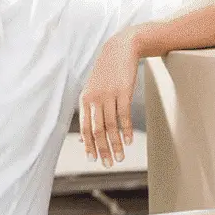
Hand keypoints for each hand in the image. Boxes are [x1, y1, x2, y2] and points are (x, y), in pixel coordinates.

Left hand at [79, 32, 139, 167]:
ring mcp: (108, 95)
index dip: (89, 145)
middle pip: (97, 130)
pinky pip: (124, 115)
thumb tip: (85, 136)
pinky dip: (127, 130)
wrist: (119, 49)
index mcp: (85, 100)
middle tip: (108, 165)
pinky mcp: (123, 92)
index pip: (86, 128)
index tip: (94, 160)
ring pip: (111, 126)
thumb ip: (90, 111)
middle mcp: (94, 99)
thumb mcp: (93, 90)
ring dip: (116, 144)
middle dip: (103, 150)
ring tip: (120, 158)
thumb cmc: (107, 73)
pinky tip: (129, 141)